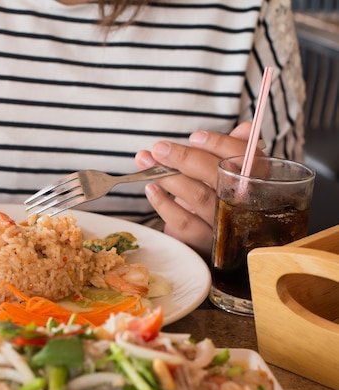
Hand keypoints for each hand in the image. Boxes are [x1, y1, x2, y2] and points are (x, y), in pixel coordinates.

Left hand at [135, 122, 254, 258]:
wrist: (220, 246)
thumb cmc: (222, 200)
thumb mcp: (230, 175)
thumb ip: (236, 150)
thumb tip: (247, 127)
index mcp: (258, 182)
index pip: (246, 158)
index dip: (220, 144)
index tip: (194, 137)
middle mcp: (245, 205)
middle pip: (218, 177)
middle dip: (185, 158)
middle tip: (159, 148)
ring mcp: (226, 227)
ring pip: (198, 198)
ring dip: (168, 177)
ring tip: (146, 162)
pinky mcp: (206, 245)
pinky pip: (183, 223)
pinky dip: (163, 204)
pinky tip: (151, 189)